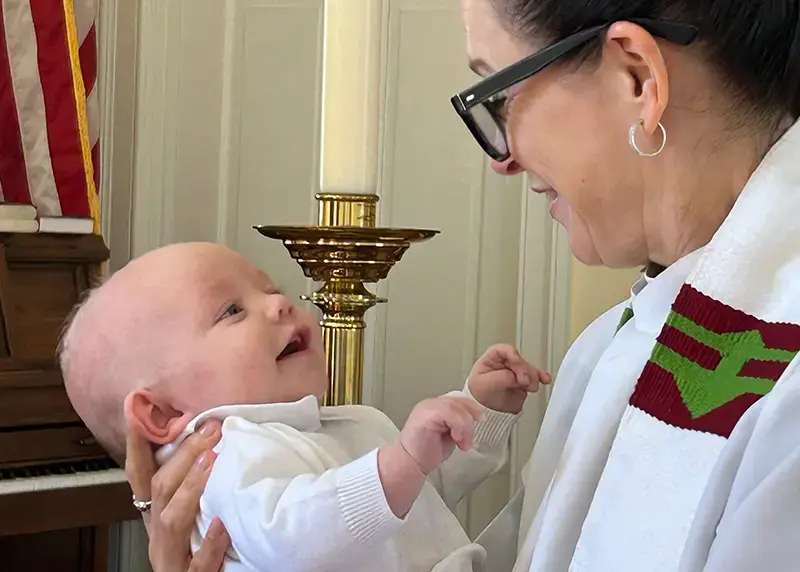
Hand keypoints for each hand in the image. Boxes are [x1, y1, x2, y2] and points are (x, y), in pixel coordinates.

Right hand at [125, 418, 229, 571]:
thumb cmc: (194, 550)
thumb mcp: (186, 513)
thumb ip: (190, 484)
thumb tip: (208, 440)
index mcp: (154, 514)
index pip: (141, 474)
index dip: (137, 444)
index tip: (136, 409)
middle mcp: (156, 532)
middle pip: (160, 488)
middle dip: (182, 456)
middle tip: (209, 428)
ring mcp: (170, 557)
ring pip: (172, 520)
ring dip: (191, 488)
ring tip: (211, 461)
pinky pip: (197, 563)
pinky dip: (209, 544)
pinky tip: (222, 525)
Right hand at [399, 396, 483, 473]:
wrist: (409, 464)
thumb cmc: (427, 452)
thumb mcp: (449, 434)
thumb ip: (457, 423)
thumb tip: (475, 418)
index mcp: (435, 406)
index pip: (458, 399)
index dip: (471, 408)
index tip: (481, 420)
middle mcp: (430, 403)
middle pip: (458, 402)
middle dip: (469, 421)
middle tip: (467, 442)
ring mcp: (426, 407)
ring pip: (455, 407)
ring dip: (464, 427)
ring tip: (462, 444)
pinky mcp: (425, 415)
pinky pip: (448, 413)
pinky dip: (457, 426)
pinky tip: (456, 439)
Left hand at [468, 344, 550, 413]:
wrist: (487, 413)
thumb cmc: (479, 396)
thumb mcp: (485, 385)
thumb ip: (501, 378)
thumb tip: (516, 377)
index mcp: (491, 360)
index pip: (503, 350)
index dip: (512, 354)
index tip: (516, 361)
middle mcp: (504, 364)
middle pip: (519, 360)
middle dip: (524, 369)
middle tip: (524, 380)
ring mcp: (515, 373)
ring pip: (529, 369)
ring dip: (532, 376)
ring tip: (529, 386)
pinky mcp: (523, 383)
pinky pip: (535, 377)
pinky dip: (541, 377)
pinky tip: (545, 379)